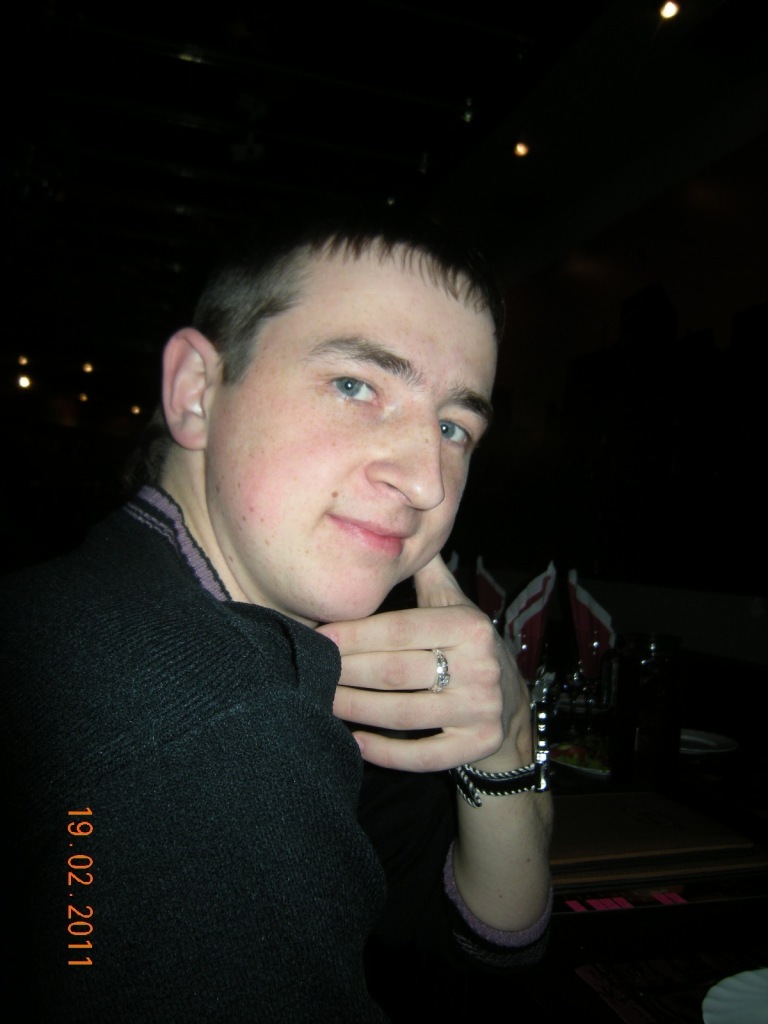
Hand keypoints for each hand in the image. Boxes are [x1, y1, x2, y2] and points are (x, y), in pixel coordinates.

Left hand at [318, 554, 531, 771]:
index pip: (399, 630)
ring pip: (402, 714)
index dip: (355, 635)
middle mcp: (481, 667)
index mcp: (470, 626)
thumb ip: (428, 574)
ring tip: (323, 701)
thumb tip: (401, 528)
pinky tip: (355, 741)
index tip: (320, 637)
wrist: (511, 704)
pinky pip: (422, 754)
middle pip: (395, 672)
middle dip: (346, 672)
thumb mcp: (457, 606)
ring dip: (355, 709)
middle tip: (311, 669)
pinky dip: (384, 751)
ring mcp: (481, 709)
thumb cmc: (468, 646)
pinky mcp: (477, 744)